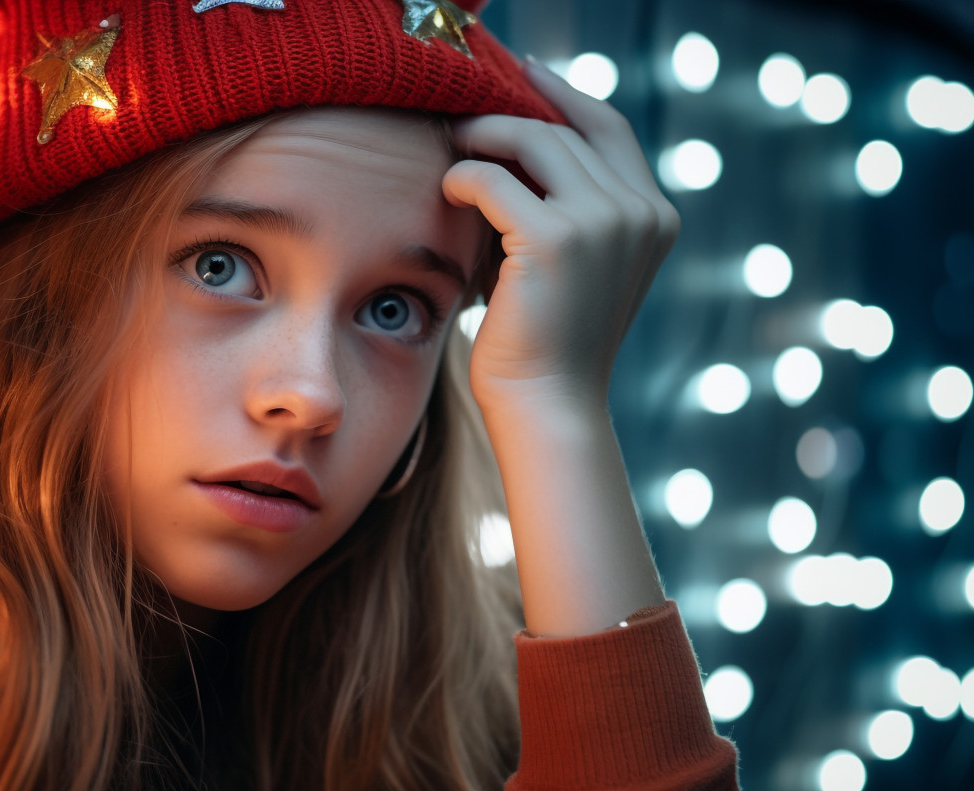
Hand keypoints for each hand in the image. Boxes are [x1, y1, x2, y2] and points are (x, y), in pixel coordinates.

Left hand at [442, 57, 679, 410]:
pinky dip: (465, 179)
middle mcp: (639, 212)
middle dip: (512, 112)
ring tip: (452, 144)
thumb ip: (570, 210)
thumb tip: (515, 150)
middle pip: (568, 129)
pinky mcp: (555, 238)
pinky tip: (448, 189)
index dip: (565, 94)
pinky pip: (495, 181)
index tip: (525, 73)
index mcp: (654, 217)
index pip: (609, 128)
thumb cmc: (549, 343)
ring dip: (485, 136)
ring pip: (534, 142)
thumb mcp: (577, 267)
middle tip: (465, 115)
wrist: (549, 404)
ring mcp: (603, 222)